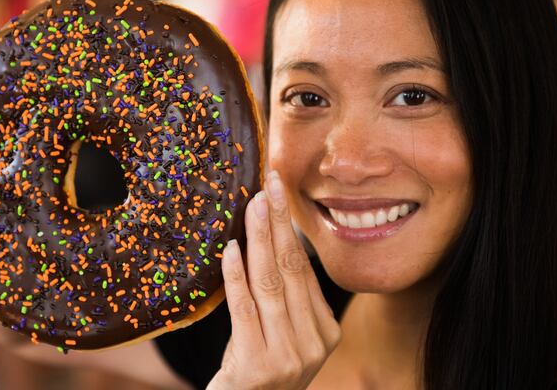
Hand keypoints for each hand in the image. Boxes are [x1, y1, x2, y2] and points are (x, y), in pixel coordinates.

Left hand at [207, 171, 341, 389]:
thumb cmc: (259, 370)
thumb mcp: (282, 335)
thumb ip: (284, 298)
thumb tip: (271, 237)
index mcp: (326, 332)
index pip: (304, 271)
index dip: (290, 229)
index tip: (279, 194)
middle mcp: (313, 343)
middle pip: (292, 270)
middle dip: (279, 222)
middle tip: (270, 185)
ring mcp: (289, 356)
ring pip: (271, 285)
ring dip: (260, 240)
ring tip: (252, 206)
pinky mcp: (258, 366)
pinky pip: (245, 310)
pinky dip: (237, 277)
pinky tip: (231, 250)